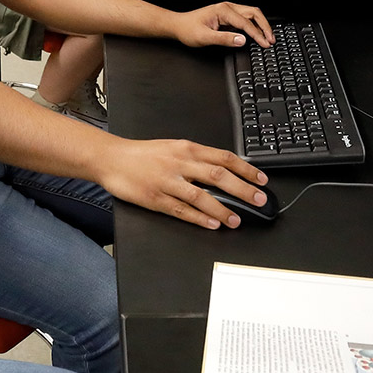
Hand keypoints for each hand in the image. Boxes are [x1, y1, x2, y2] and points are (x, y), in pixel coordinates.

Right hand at [98, 138, 269, 228]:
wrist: (111, 158)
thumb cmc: (142, 154)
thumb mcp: (173, 147)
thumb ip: (197, 157)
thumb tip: (224, 169)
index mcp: (187, 149)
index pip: (223, 157)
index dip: (246, 169)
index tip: (261, 179)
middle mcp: (180, 163)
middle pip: (218, 176)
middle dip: (242, 189)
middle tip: (259, 200)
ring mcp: (167, 182)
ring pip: (201, 196)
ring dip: (222, 209)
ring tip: (236, 220)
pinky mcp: (155, 199)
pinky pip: (181, 210)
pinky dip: (198, 218)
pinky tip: (211, 225)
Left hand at [170, 2, 273, 48]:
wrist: (178, 26)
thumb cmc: (188, 30)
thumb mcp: (205, 38)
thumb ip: (224, 39)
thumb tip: (242, 40)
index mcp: (223, 10)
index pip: (246, 22)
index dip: (257, 34)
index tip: (265, 43)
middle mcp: (227, 7)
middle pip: (254, 13)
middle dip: (265, 26)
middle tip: (271, 39)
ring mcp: (228, 10)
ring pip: (252, 14)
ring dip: (261, 24)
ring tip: (268, 37)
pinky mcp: (228, 15)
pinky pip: (246, 18)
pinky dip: (255, 25)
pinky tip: (258, 33)